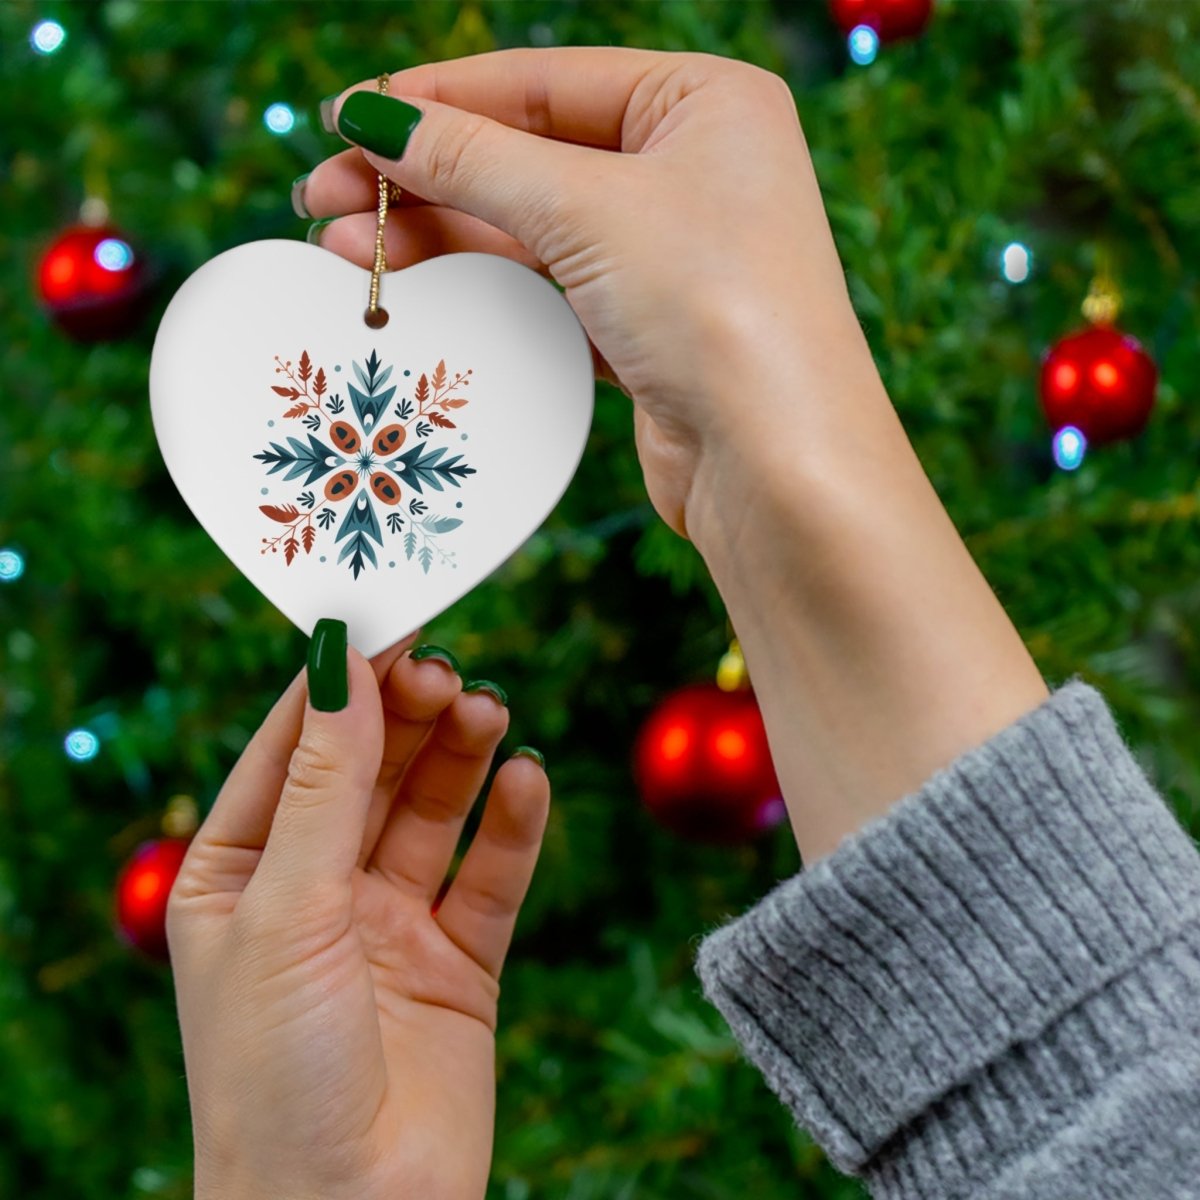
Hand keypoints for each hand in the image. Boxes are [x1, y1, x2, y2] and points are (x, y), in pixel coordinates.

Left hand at [167, 631, 548, 1199]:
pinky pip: (491, 876)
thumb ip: (324, 785)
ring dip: (461, 757)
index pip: (292, 749)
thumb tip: (340, 662)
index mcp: (240, 874)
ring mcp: (389, 925)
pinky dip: (512, 826)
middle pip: (371, 770)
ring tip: (489, 711)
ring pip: (433, 812)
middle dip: (407, 716)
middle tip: (447, 669)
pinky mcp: (459, 963)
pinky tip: (527, 780)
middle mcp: (316, 890)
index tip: (387, 616)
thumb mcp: (287, 909)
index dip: (338, 682)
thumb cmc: (275, 1074)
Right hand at [298, 47, 884, 545]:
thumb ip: (474, 158)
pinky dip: (484, 286)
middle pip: (528, 154)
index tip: (346, 117)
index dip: (437, 98)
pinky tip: (417, 286)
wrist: (776, 465)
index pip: (543, 82)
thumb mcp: (587, 208)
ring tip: (343, 248)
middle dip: (423, 175)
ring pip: (532, 226)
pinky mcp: (649, 326)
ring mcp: (671, 251)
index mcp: (704, 102)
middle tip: (323, 196)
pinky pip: (549, 287)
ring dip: (440, 233)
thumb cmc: (716, 309)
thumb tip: (375, 117)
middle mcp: (693, 168)